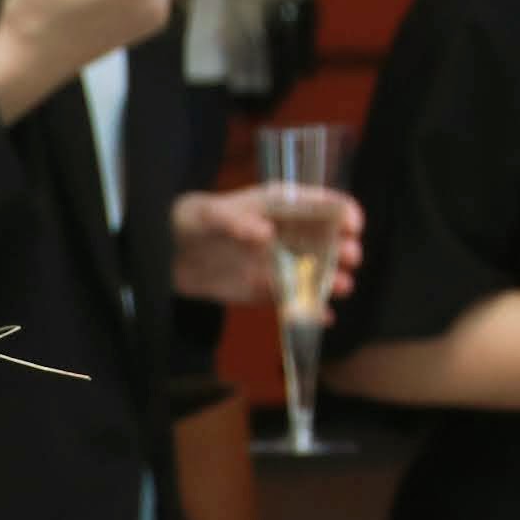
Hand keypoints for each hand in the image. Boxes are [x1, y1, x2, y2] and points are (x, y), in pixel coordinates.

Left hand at [172, 183, 359, 309]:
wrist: (166, 257)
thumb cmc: (189, 222)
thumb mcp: (206, 215)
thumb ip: (234, 221)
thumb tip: (266, 234)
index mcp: (277, 205)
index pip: (318, 203)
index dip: (340, 210)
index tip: (353, 224)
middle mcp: (286, 233)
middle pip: (325, 239)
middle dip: (343, 247)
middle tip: (350, 257)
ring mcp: (279, 263)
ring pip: (314, 271)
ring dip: (332, 279)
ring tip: (342, 286)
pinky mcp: (267, 290)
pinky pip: (293, 300)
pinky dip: (309, 309)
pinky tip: (323, 317)